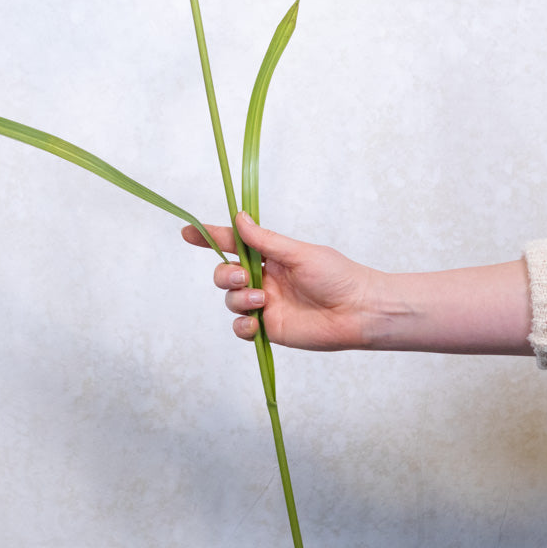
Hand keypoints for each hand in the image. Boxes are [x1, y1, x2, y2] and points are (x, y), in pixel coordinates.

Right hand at [182, 211, 379, 350]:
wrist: (359, 311)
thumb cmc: (337, 276)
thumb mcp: (298, 252)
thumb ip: (264, 240)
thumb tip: (239, 218)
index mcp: (270, 256)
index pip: (234, 244)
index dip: (209, 237)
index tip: (187, 231)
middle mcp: (264, 279)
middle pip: (225, 274)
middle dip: (224, 274)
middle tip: (242, 277)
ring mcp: (265, 305)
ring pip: (230, 300)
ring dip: (238, 298)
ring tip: (260, 300)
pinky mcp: (270, 329)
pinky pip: (241, 328)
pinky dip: (242, 325)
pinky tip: (255, 322)